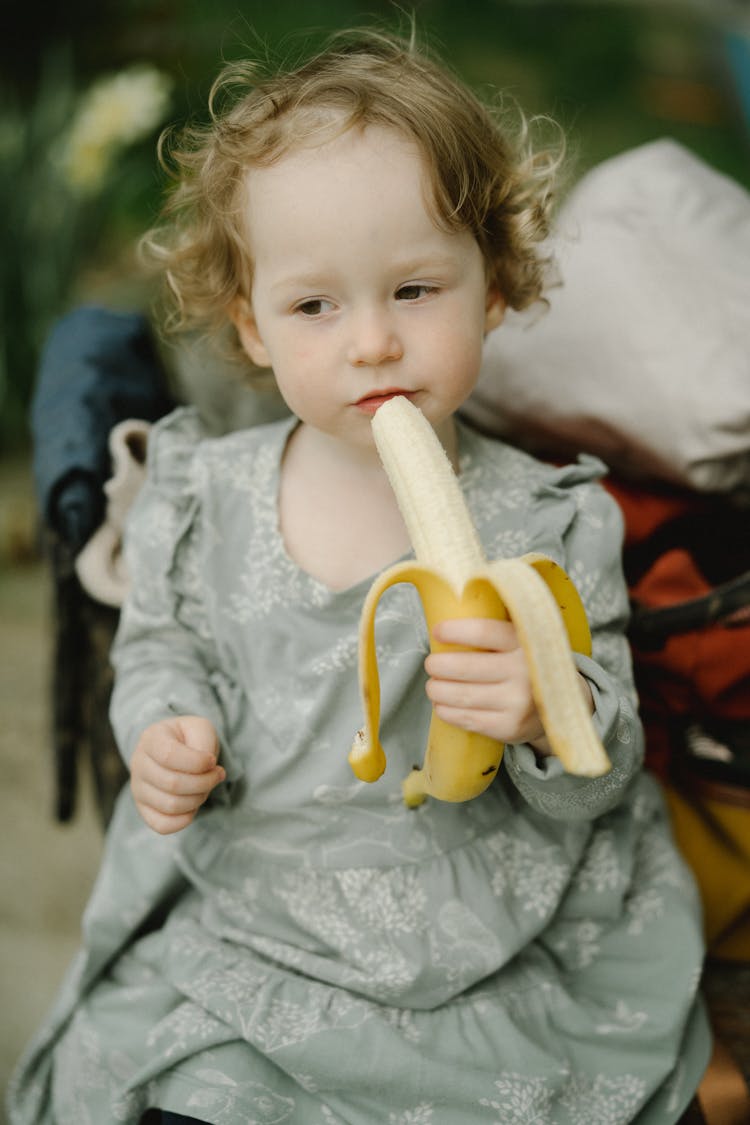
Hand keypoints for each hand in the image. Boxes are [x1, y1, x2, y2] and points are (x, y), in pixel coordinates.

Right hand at [130, 716, 224, 833]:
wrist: (176, 748)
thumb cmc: (189, 738)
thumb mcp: (200, 728)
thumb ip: (204, 742)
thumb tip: (206, 768)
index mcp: (151, 739)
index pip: (169, 756)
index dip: (197, 763)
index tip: (212, 761)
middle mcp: (138, 764)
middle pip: (172, 784)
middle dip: (204, 782)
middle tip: (217, 775)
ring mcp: (138, 789)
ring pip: (170, 806)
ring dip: (198, 799)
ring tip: (206, 787)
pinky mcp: (143, 809)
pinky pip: (162, 825)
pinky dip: (185, 819)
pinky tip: (194, 805)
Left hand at [424, 618, 592, 753]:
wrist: (564, 703)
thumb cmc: (529, 663)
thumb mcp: (524, 638)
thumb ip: (496, 626)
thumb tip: (450, 608)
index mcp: (525, 643)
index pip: (482, 632)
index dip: (454, 631)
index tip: (437, 631)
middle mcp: (523, 672)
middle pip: (465, 667)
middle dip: (438, 665)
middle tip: (431, 664)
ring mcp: (517, 703)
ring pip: (461, 695)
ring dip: (437, 690)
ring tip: (433, 685)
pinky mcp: (509, 727)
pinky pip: (467, 718)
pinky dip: (446, 710)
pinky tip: (442, 704)